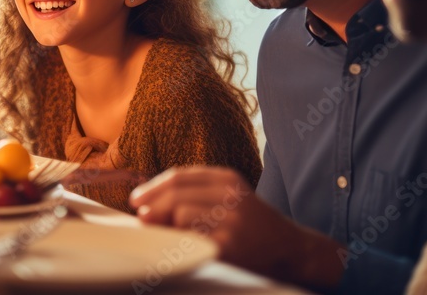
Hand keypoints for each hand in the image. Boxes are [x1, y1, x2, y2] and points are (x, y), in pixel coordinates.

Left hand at [130, 166, 343, 292]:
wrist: (290, 249)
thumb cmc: (250, 225)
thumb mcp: (227, 199)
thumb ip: (192, 197)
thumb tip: (144, 210)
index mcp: (227, 178)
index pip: (179, 176)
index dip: (152, 187)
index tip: (137, 200)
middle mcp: (231, 194)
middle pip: (175, 193)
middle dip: (152, 206)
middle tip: (143, 220)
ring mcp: (231, 219)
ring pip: (180, 214)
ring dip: (169, 227)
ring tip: (176, 236)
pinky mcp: (229, 244)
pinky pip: (190, 239)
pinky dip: (181, 242)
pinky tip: (186, 247)